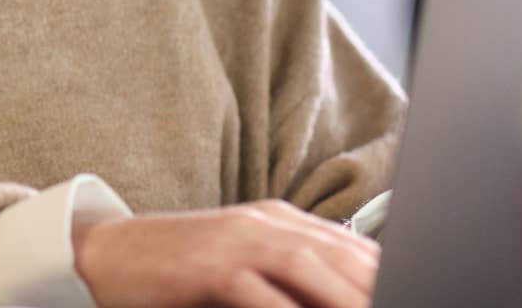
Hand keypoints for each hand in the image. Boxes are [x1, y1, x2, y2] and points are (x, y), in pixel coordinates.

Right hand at [72, 199, 380, 307]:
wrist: (107, 255)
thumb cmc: (178, 272)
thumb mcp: (243, 269)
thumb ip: (290, 280)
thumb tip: (341, 294)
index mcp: (280, 222)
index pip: (352, 249)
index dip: (386, 276)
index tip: (414, 290)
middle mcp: (265, 223)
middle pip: (341, 257)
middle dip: (377, 288)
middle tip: (409, 303)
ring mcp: (236, 240)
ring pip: (310, 268)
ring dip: (347, 299)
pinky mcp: (207, 264)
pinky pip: (257, 291)